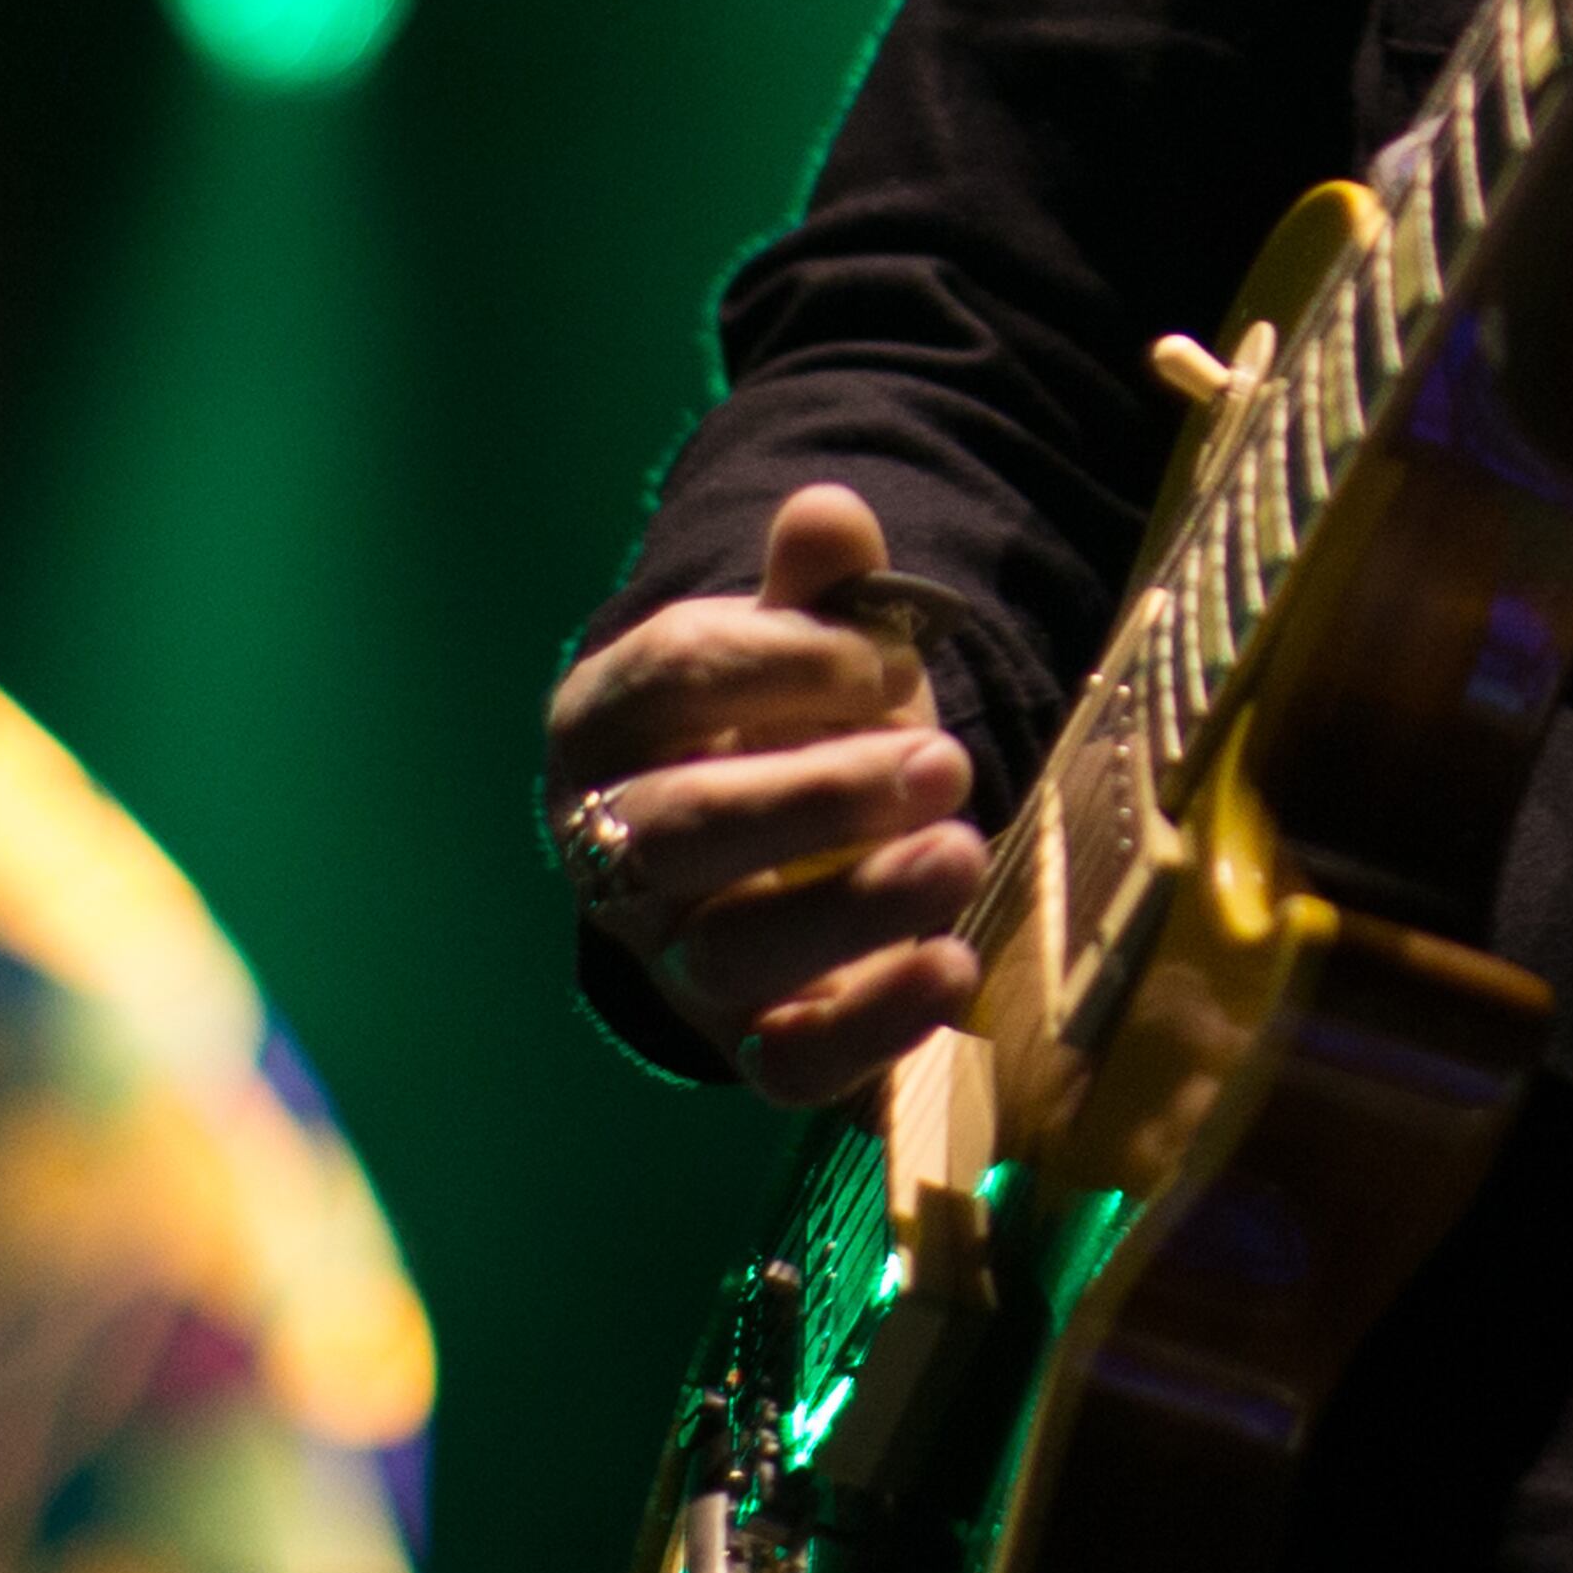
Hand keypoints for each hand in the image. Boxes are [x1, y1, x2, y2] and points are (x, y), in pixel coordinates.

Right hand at [541, 481, 984, 1108]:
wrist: (793, 842)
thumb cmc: (793, 722)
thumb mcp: (808, 647)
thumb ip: (819, 588)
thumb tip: (830, 511)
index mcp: (612, 723)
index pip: (668, 680)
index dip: (782, 662)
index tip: (892, 656)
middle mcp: (615, 849)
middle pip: (682, 831)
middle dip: (818, 796)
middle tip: (944, 762)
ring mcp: (673, 957)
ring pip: (729, 952)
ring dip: (853, 907)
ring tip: (961, 852)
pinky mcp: (746, 1041)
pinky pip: (784, 1061)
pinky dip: (868, 1024)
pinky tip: (951, 968)